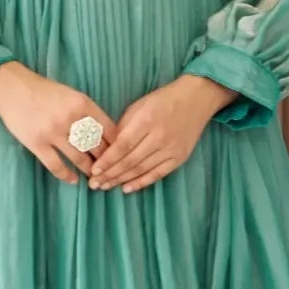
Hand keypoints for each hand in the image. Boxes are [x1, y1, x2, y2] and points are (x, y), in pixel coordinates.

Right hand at [0, 62, 116, 182]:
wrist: (12, 88)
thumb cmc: (44, 91)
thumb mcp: (71, 95)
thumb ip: (87, 112)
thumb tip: (104, 134)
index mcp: (82, 104)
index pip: (109, 130)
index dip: (117, 145)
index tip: (120, 155)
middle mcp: (71, 118)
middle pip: (97, 146)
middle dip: (105, 160)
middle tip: (109, 170)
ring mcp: (53, 132)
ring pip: (79, 158)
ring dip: (89, 170)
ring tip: (94, 177)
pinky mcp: (37, 144)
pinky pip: (56, 165)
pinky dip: (67, 175)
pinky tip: (73, 180)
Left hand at [89, 75, 234, 194]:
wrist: (195, 99)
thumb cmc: (162, 100)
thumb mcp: (138, 107)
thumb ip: (122, 127)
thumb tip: (106, 148)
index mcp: (147, 120)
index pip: (123, 146)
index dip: (107, 160)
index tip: (93, 170)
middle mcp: (160, 137)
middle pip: (131, 160)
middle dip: (110, 174)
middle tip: (94, 183)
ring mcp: (172, 149)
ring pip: (142, 169)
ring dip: (122, 180)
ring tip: (105, 186)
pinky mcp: (180, 157)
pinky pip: (158, 174)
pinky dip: (142, 182)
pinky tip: (127, 188)